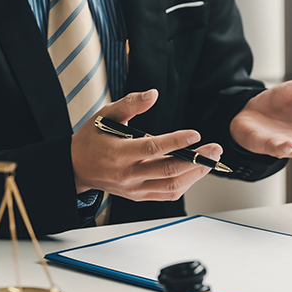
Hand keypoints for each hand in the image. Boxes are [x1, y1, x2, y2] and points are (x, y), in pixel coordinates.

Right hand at [71, 89, 221, 200]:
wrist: (76, 167)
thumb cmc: (92, 139)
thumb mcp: (104, 115)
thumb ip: (130, 104)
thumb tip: (153, 94)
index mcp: (119, 154)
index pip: (152, 148)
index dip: (176, 141)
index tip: (196, 134)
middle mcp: (128, 175)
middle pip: (168, 170)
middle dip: (196, 160)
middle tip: (215, 148)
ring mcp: (134, 189)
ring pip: (171, 186)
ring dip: (195, 174)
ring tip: (210, 160)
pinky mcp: (139, 196)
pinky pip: (167, 194)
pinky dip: (184, 184)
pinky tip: (195, 171)